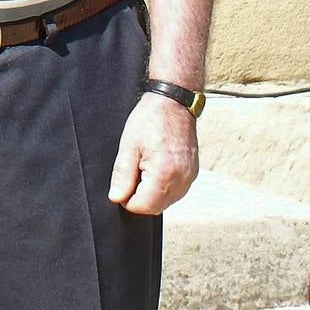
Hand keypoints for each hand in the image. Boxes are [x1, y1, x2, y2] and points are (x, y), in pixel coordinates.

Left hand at [107, 92, 199, 214]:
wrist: (174, 102)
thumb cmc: (150, 119)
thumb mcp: (128, 145)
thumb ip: (122, 175)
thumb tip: (116, 197)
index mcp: (165, 173)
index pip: (144, 206)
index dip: (127, 200)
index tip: (121, 185)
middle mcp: (182, 179)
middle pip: (156, 207)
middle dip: (139, 197)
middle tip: (131, 174)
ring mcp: (190, 176)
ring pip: (166, 201)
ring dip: (151, 194)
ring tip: (142, 168)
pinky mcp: (192, 172)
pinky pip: (176, 191)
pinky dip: (163, 187)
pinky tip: (154, 169)